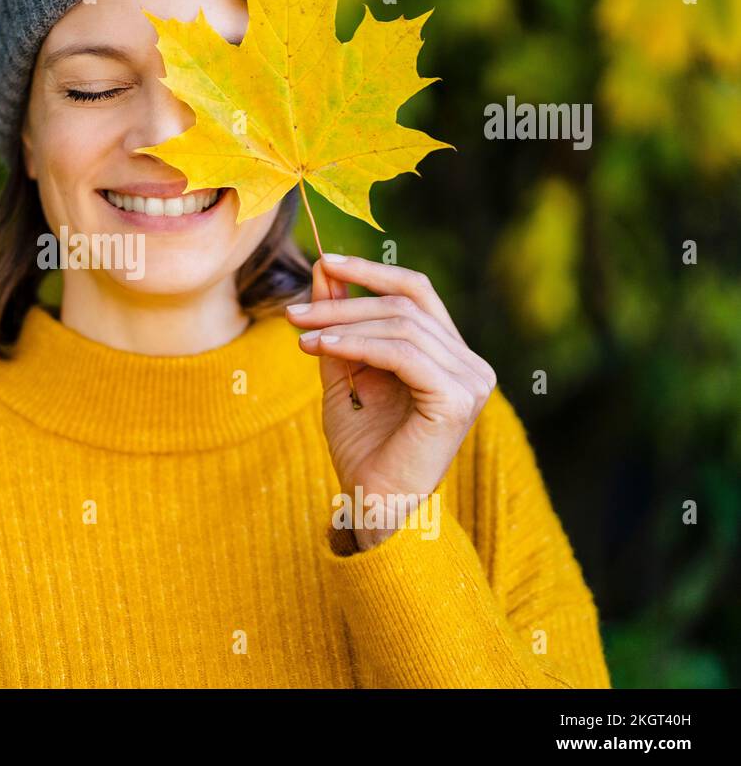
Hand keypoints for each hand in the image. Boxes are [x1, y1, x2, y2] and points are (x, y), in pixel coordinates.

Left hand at [287, 254, 496, 549]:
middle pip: (405, 305)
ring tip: (300, 334)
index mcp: (451, 355)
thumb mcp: (343, 372)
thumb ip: (339, 325)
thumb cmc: (361, 445)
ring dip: (342, 324)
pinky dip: (356, 343)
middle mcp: (470, 364)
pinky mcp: (457, 400)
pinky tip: (320, 347)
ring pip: (400, 326)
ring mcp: (470, 382)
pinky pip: (402, 354)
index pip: (417, 293)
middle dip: (345, 302)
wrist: (371, 503)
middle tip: (294, 312)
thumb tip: (325, 271)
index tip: (325, 262)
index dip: (372, 272)